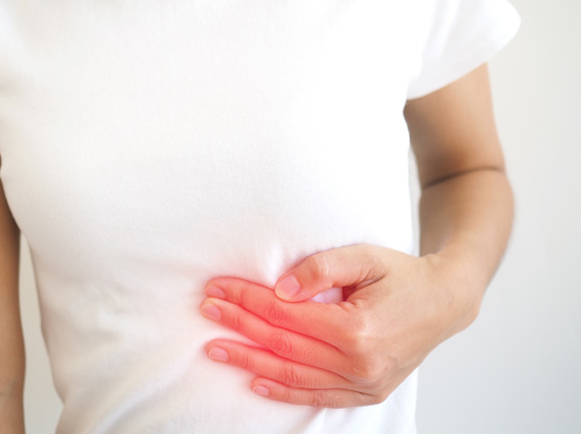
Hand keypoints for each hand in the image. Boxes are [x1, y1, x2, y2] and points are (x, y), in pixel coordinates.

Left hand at [199, 244, 477, 407]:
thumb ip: (320, 270)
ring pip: (292, 376)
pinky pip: (315, 396)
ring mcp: (363, 383)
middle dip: (239, 327)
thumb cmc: (403, 275)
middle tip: (208, 311)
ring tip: (216, 348)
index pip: (284, 315)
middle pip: (282, 345)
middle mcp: (358, 363)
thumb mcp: (365, 257)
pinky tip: (255, 379)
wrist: (445, 303)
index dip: (246, 300)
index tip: (217, 289)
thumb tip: (279, 290)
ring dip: (250, 361)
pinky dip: (283, 391)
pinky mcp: (366, 393)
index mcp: (356, 328)